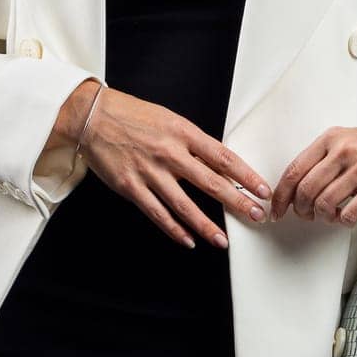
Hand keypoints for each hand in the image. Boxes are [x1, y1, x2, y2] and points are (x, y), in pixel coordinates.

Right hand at [69, 85, 272, 249]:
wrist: (94, 117)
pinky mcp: (131, 187)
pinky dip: (174, 229)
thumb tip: (220, 164)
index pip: (223, 156)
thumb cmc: (133, 116)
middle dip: (237, 202)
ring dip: (206, 226)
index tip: (262, 189)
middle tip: (256, 215)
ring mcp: (149, 172)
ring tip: (222, 240)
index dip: (245, 175)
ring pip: (184, 205)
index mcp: (183, 132)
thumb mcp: (170, 120)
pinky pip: (157, 213)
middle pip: (211, 182)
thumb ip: (193, 142)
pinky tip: (188, 240)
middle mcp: (169, 152)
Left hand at [268, 123, 356, 223]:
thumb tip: (294, 187)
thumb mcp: (350, 141)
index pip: (294, 170)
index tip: (277, 210)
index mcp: (332, 138)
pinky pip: (348, 214)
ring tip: (331, 216)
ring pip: (324, 204)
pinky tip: (348, 217)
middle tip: (306, 217)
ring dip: (323, 217)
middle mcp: (345, 150)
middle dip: (301, 210)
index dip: (281, 195)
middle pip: (305, 190)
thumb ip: (324, 158)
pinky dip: (343, 222)